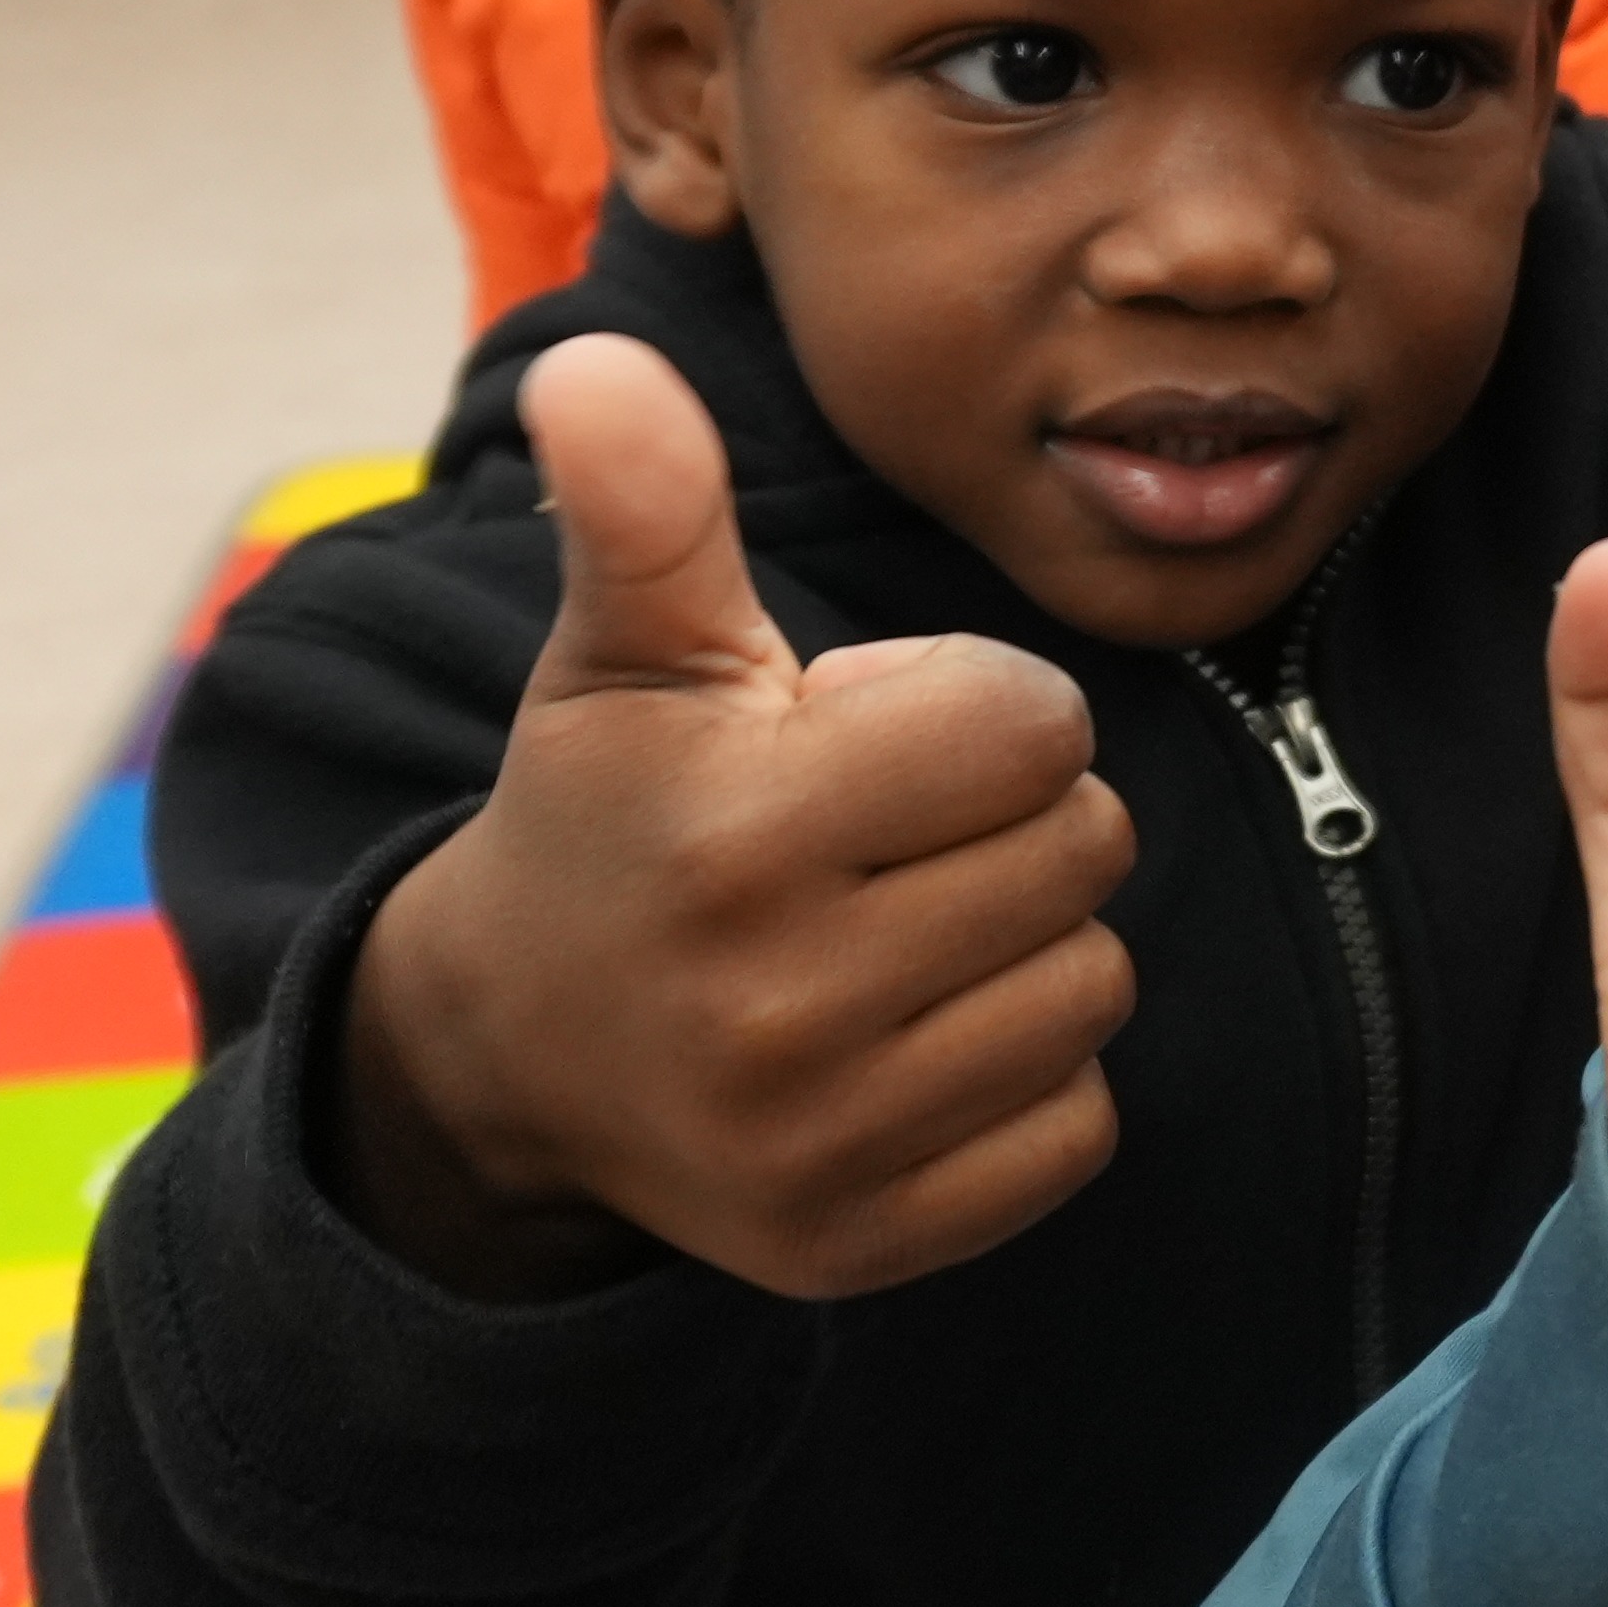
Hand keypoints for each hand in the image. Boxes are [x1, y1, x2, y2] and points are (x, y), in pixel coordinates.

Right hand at [340, 332, 1139, 1303]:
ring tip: (899, 931)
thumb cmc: (614, 814)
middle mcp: (774, 1002)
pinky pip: (1080, 1126)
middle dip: (1008, 820)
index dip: (978, 708)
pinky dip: (1028, 1078)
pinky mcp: (860, 1246)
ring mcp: (818, 1144)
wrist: (512, 1057)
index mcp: (734, 831)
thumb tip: (598, 360)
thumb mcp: (626, 654)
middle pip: (1083, 850)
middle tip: (885, 839)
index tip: (875, 738)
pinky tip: (914, 1043)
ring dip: (1028, 942)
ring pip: (1095, 985)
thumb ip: (648, 504)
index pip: (1034, 725)